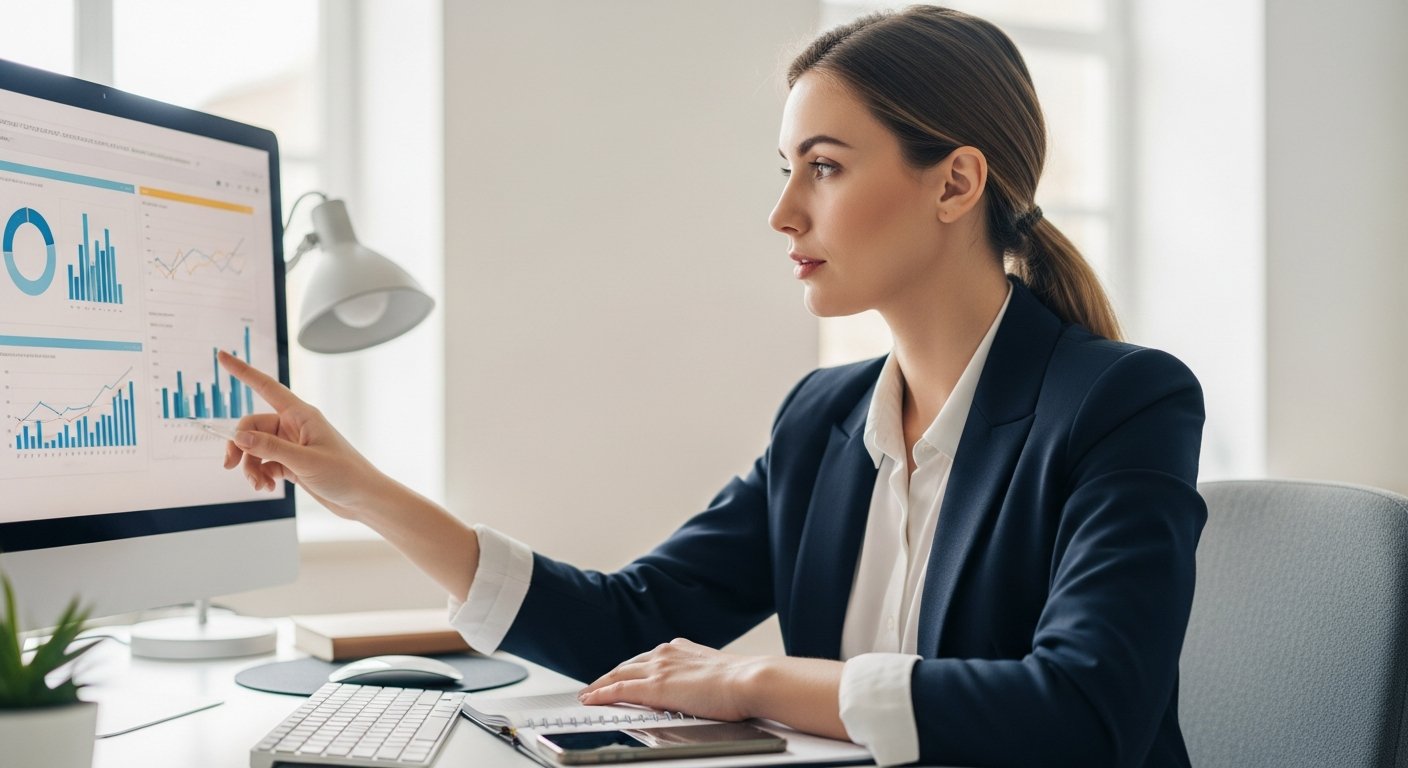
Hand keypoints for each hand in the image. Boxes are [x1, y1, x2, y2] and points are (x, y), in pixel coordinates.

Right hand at [217, 350, 385, 518]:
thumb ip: (271, 448)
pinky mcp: (292, 462)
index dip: (242, 371)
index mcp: (301, 414)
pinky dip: (261, 475)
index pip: (265, 387)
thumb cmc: (346, 474)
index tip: (221, 355)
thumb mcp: (305, 461)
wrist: (363, 498)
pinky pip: (265, 463)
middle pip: (252, 425)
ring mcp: (292, 445)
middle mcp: (295, 426)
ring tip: (259, 485)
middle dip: (239, 445)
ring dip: (250, 466)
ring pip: (255, 447)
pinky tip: (268, 487)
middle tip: (229, 465)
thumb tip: (239, 436)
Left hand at [578, 638, 765, 721]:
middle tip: (595, 686)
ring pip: (618, 674)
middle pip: (627, 664)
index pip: (647, 659)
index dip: (630, 668)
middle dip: (609, 675)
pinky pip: (618, 689)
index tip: (621, 674)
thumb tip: (704, 690)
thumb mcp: (717, 673)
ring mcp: (658, 668)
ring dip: (599, 685)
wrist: (748, 680)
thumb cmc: (742, 682)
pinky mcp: (654, 687)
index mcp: (680, 649)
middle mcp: (666, 653)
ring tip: (587, 694)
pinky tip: (590, 699)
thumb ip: (702, 677)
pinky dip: (601, 694)